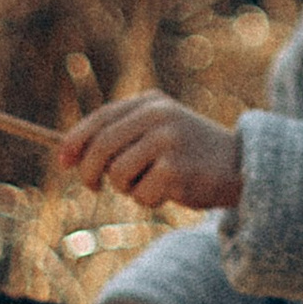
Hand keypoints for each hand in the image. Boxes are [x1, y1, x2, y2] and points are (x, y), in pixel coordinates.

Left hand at [59, 94, 244, 209]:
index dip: (76, 140)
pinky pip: (140, 195)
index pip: (101, 118)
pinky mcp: (176, 168)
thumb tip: (66, 154)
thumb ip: (119, 137)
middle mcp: (158, 115)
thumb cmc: (190, 155)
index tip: (62, 160)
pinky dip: (149, 201)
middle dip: (90, 172)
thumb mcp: (157, 133)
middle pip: (101, 147)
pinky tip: (171, 191)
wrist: (241, 167)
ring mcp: (168, 140)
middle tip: (93, 187)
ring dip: (128, 188)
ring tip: (151, 183)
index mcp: (151, 102)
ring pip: (117, 174)